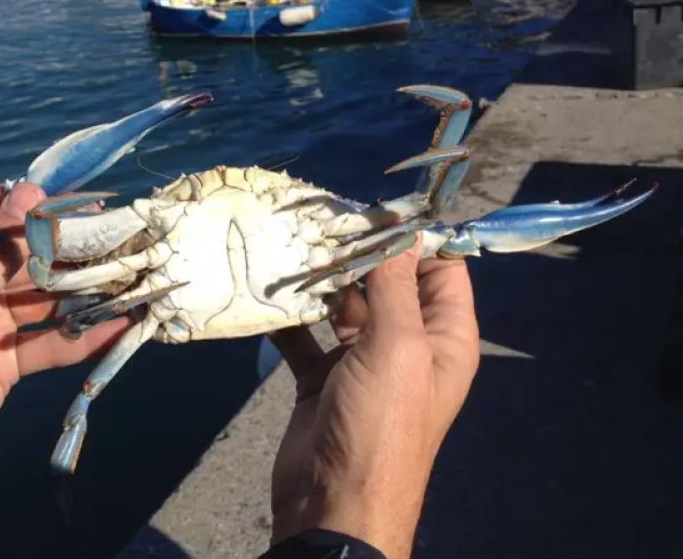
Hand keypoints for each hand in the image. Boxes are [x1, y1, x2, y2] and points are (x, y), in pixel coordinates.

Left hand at [0, 184, 129, 514]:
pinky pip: (49, 341)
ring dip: (84, 294)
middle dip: (73, 251)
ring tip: (134, 284)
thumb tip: (31, 191)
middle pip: (27, 254)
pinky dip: (81, 338)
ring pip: (44, 297)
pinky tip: (120, 330)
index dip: (40, 205)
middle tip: (128, 245)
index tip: (90, 204)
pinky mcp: (5, 359)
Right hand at [269, 244, 478, 557]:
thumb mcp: (397, 347)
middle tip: (321, 218)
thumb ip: (395, 286)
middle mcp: (407, 343)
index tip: (377, 206)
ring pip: (343, 304)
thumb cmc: (381, 423)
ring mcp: (362, 360)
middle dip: (357, 252)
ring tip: (290, 245)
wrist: (332, 503)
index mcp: (444, 336)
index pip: (441, 269)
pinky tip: (266, 293)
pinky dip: (288, 317)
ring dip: (319, 280)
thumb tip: (403, 231)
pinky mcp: (322, 376)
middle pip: (387, 282)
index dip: (416, 237)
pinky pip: (306, 336)